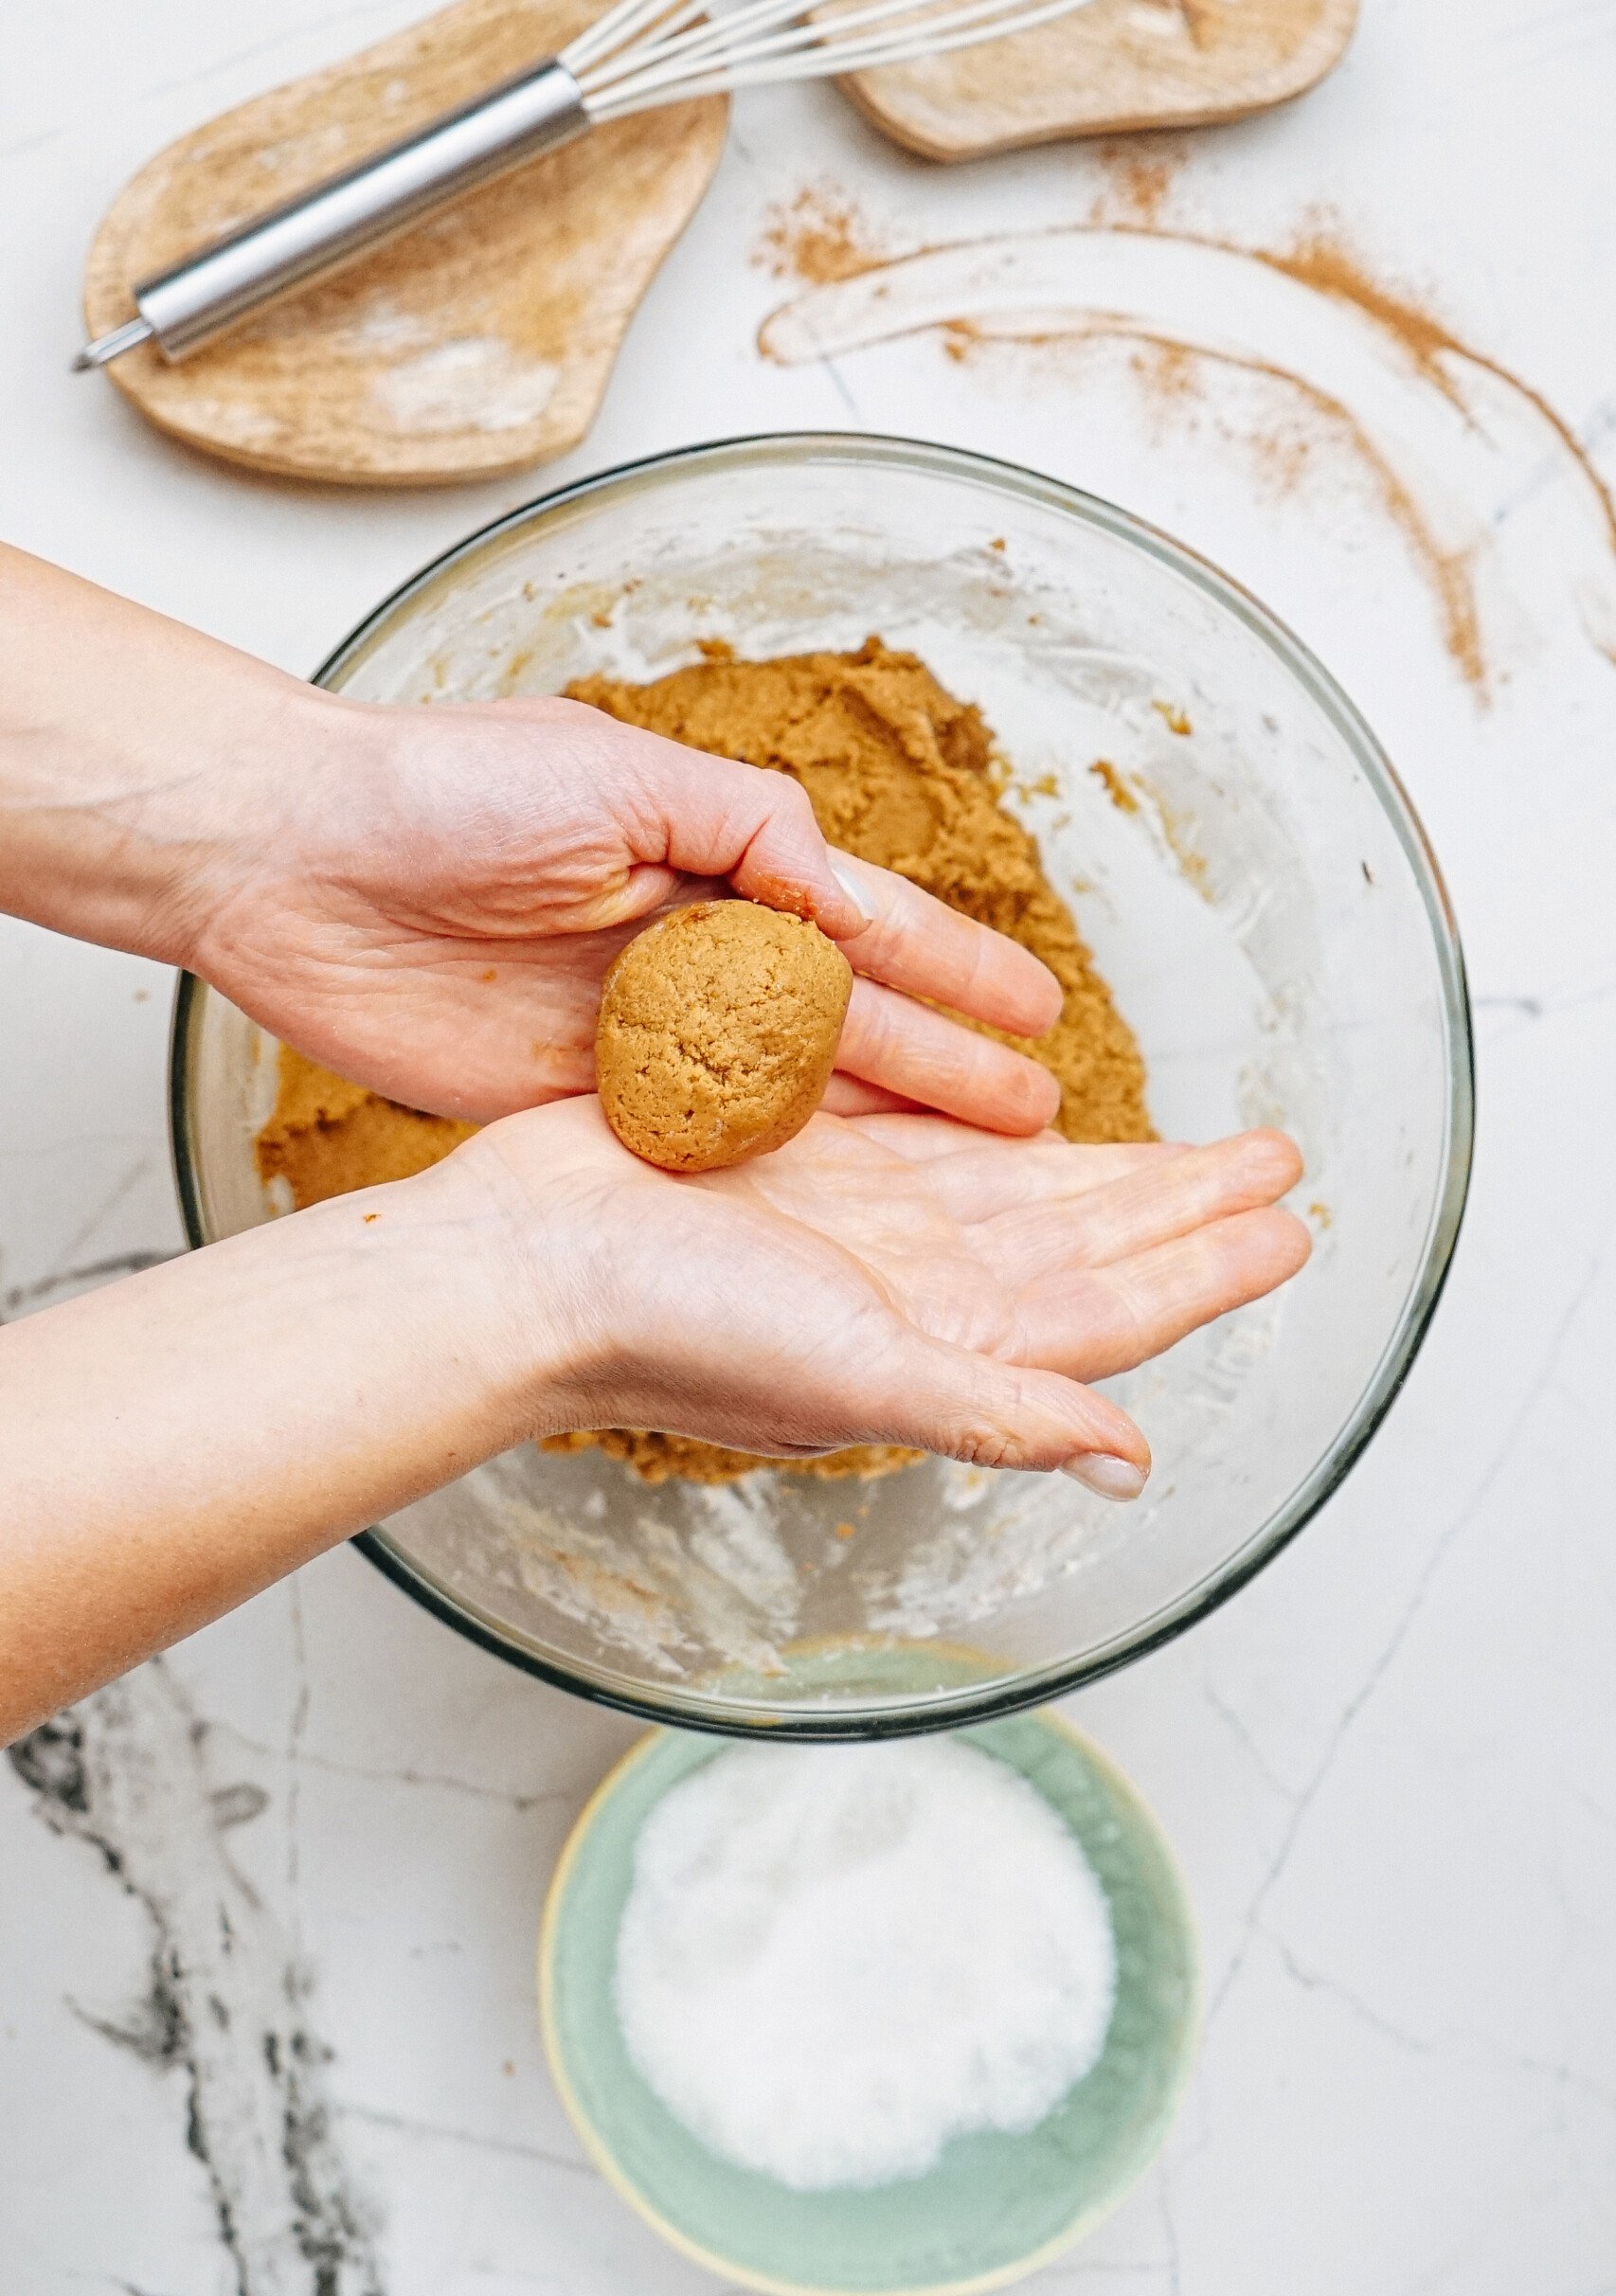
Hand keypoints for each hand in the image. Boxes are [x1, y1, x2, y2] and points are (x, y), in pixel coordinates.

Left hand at [0, 545, 1061, 1128]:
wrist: (289, 857)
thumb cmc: (441, 786)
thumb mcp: (618, 773)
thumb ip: (747, 828)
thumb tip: (849, 885)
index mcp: (711, 859)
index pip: (862, 920)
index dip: (953, 968)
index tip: (1037, 1010)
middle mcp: (688, 949)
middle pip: (845, 1020)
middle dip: (943, 1065)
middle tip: (1034, 1116)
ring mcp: (636, 1031)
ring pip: (785, 1090)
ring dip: (877, 1128)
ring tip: (967, 1170)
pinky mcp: (573, 1100)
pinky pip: (690, 1140)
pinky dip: (761, 1172)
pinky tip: (828, 1204)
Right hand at [0, 1094, 1306, 1737]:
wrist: (522, 1265)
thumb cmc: (668, 1331)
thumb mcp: (854, 1374)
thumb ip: (997, 1409)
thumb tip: (1129, 1462)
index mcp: (942, 1340)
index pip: (1110, 1309)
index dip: (1203, 1271)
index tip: (1289, 1231)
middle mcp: (915, 1285)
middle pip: (1087, 1243)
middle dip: (1184, 1208)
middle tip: (1275, 1165)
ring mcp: (863, 1221)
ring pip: (1025, 1189)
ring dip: (1115, 1170)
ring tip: (1196, 1145)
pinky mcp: (806, 1157)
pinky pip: (937, 1137)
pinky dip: (1000, 1126)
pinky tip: (1043, 1111)